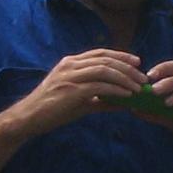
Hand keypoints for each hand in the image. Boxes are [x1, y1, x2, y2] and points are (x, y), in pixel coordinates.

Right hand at [13, 48, 150, 134]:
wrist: (29, 118)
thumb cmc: (53, 109)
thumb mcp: (80, 101)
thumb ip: (102, 99)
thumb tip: (125, 103)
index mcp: (70, 63)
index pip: (100, 53)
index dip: (121, 56)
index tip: (138, 62)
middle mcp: (70, 65)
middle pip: (106, 60)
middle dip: (128, 68)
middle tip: (144, 78)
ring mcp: (69, 76)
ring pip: (105, 70)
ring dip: (126, 78)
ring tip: (139, 87)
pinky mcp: (71, 90)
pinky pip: (100, 86)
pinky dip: (117, 90)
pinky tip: (128, 95)